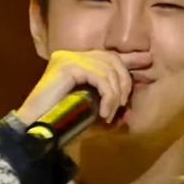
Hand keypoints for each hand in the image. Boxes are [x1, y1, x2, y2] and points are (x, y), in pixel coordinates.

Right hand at [16, 49, 151, 124]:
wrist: (36, 128)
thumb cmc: (61, 122)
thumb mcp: (91, 112)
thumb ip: (108, 106)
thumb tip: (129, 111)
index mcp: (77, 62)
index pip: (109, 55)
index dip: (130, 58)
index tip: (147, 60)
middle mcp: (72, 55)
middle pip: (112, 59)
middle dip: (125, 81)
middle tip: (124, 103)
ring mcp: (69, 58)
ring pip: (108, 69)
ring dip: (115, 95)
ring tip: (110, 113)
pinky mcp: (67, 66)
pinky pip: (99, 77)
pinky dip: (107, 96)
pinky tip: (104, 112)